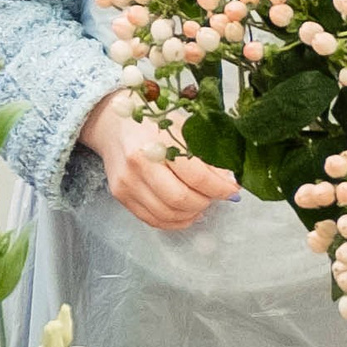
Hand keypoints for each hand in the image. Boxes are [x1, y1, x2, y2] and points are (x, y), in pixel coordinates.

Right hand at [81, 91, 236, 231]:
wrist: (114, 126)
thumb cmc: (154, 125)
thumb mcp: (185, 130)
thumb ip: (207, 155)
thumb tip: (229, 181)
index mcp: (158, 144)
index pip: (196, 176)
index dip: (219, 188)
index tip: (232, 190)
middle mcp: (138, 166)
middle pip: (180, 199)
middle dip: (205, 201)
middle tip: (216, 196)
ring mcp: (127, 184)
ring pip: (166, 213)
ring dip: (191, 213)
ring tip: (202, 203)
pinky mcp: (120, 196)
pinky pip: (151, 219)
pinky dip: (174, 222)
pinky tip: (187, 213)